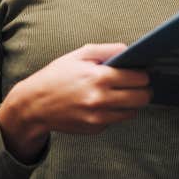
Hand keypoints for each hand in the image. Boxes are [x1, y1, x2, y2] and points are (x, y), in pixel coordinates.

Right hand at [2, 43, 151, 140]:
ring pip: (133, 111)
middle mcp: (101, 99)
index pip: (139, 78)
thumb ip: (107, 50)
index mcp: (99, 77)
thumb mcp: (79, 55)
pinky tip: (105, 104)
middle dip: (145, 89)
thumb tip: (130, 50)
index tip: (140, 72)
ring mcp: (99, 117)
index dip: (143, 74)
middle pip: (142, 97)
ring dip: (133, 102)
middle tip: (140, 85)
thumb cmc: (57, 76)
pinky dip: (116, 112)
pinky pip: (117, 120)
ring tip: (123, 93)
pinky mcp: (95, 128)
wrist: (34, 105)